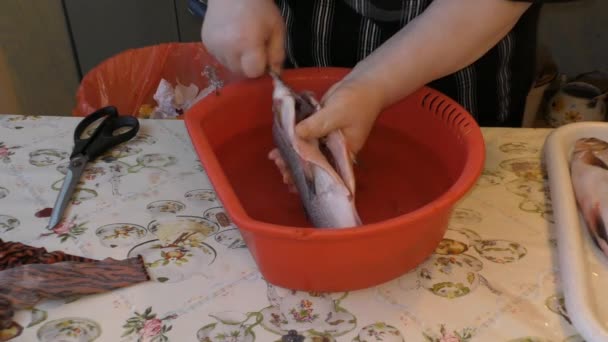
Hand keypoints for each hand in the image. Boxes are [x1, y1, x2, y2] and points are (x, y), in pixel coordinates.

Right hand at [201, 0, 284, 77]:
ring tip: (241, 42)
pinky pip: (219, 58)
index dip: (261, 67)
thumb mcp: (276, 29)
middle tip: (254, 48)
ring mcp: (214, 47)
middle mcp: (227, 49)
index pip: (254, 73)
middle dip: (249, 65)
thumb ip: (277, 54)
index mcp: (247, 44)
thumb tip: (275, 75)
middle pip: (241, 72)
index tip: (264, 56)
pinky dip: (227, 54)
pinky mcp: (206, 44)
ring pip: (229, 67)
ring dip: (238, 61)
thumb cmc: (259, 8)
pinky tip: (231, 39)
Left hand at [268, 73, 384, 190]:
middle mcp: (333, 151)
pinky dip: (294, 142)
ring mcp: (326, 141)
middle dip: (296, 169)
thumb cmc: (358, 101)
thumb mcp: (337, 113)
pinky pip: (304, 139)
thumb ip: (317, 124)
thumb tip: (296, 134)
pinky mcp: (319, 129)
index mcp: (343, 155)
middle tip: (280, 167)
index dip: (309, 179)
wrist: (363, 84)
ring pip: (307, 153)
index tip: (292, 180)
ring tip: (275, 159)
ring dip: (292, 156)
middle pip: (314, 165)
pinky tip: (280, 146)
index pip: (325, 173)